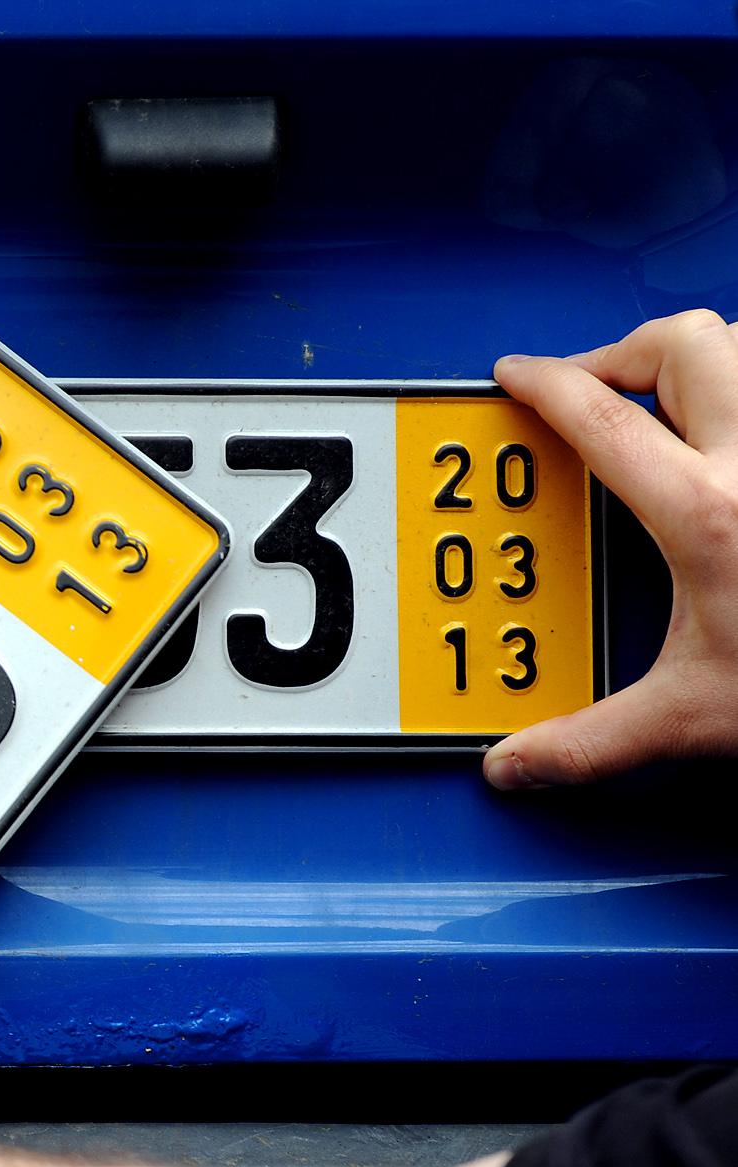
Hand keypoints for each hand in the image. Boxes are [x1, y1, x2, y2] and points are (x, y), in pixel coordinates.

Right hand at [487, 309, 737, 786]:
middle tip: (597, 386)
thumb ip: (596, 740)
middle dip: (624, 352)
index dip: (544, 385)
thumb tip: (519, 764)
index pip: (600, 416)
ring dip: (703, 358)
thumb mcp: (698, 714)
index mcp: (705, 511)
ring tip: (676, 394)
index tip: (517, 376)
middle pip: (680, 345)